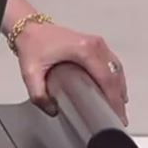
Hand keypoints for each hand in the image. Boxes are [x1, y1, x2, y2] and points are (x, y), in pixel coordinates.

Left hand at [13, 22, 128, 125]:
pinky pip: (112, 64)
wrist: (29, 28)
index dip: (114, 100)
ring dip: (119, 90)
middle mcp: (95, 45)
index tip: (115, 117)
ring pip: (117, 70)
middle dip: (118, 99)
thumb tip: (53, 111)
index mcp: (84, 50)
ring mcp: (98, 43)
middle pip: (115, 76)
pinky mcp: (96, 45)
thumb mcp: (30, 72)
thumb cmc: (32, 45)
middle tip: (118, 119)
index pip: (107, 79)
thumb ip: (38, 94)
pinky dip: (115, 80)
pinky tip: (113, 93)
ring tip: (116, 110)